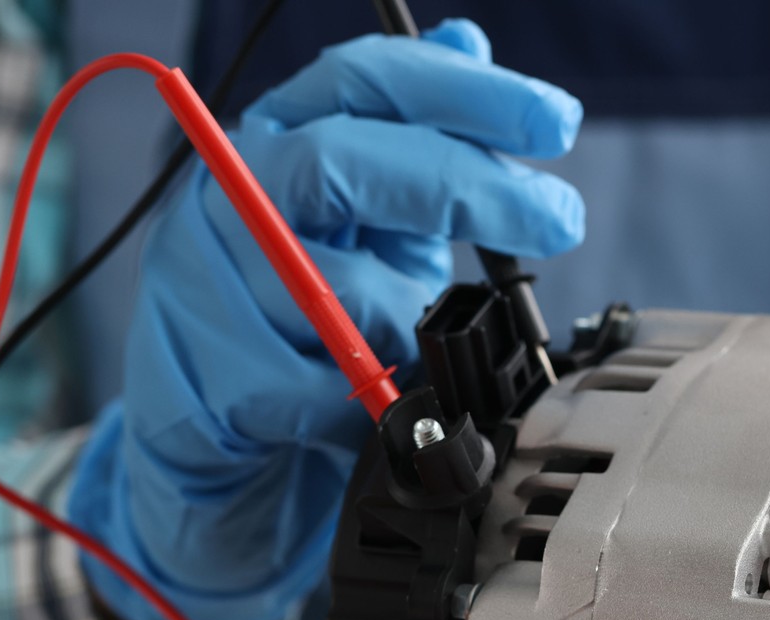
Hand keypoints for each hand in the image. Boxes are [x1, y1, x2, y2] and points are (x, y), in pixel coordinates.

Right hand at [68, 21, 583, 619]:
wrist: (207, 428)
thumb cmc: (301, 310)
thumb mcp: (371, 217)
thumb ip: (417, 140)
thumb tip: (468, 41)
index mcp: (282, 137)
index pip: (368, 81)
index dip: (468, 93)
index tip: (558, 123)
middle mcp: (234, 194)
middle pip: (347, 162)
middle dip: (469, 187)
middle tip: (562, 221)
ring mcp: (207, 285)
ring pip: (336, 286)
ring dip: (412, 322)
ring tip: (439, 344)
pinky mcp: (208, 378)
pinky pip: (318, 388)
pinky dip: (376, 399)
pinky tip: (395, 399)